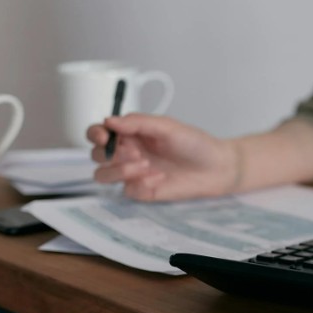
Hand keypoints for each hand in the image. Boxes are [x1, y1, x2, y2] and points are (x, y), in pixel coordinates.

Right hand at [87, 114, 238, 200]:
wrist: (217, 168)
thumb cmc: (195, 144)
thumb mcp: (167, 126)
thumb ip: (137, 122)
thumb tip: (109, 120)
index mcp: (130, 134)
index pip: (98, 133)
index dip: (95, 134)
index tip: (105, 136)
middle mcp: (127, 153)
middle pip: (96, 155)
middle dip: (110, 153)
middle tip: (136, 152)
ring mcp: (133, 174)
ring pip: (103, 175)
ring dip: (119, 170)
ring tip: (145, 164)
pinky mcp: (143, 191)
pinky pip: (128, 191)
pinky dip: (140, 184)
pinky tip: (160, 178)